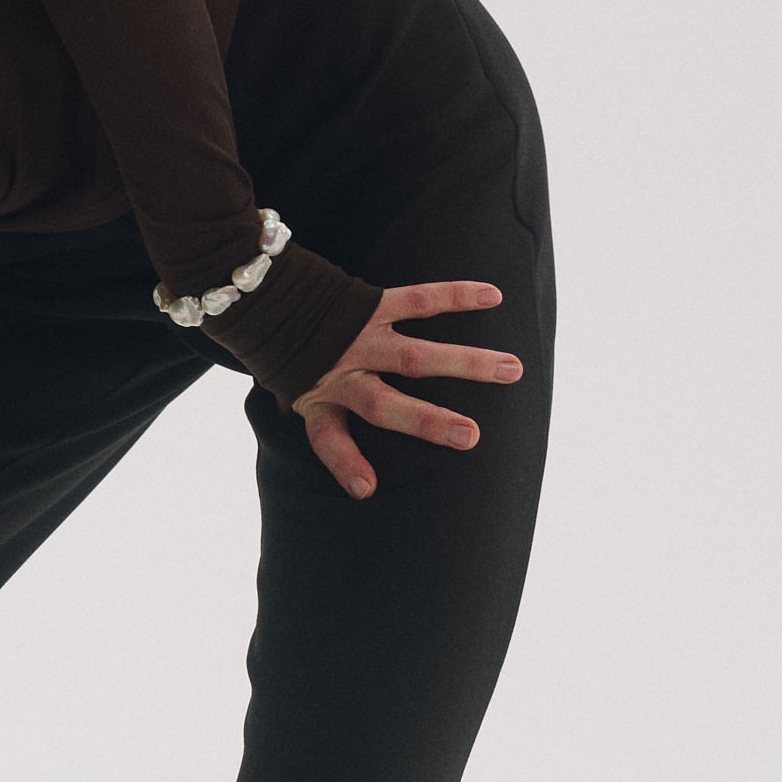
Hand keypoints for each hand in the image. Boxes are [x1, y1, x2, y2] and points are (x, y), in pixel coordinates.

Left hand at [289, 280, 521, 499]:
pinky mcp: (373, 304)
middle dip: (427, 422)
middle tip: (471, 438)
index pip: (328, 440)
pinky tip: (493, 297)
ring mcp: (360, 338)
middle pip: (385, 404)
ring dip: (465, 363)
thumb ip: (319, 427)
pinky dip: (456, 297)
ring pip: (415, 356)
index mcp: (318, 401)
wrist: (269, 293)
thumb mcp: (291, 394)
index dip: (345, 465)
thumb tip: (355, 482)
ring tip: (512, 370)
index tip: (366, 489)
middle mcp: (342, 373)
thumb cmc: (291, 353)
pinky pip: (419, 300)